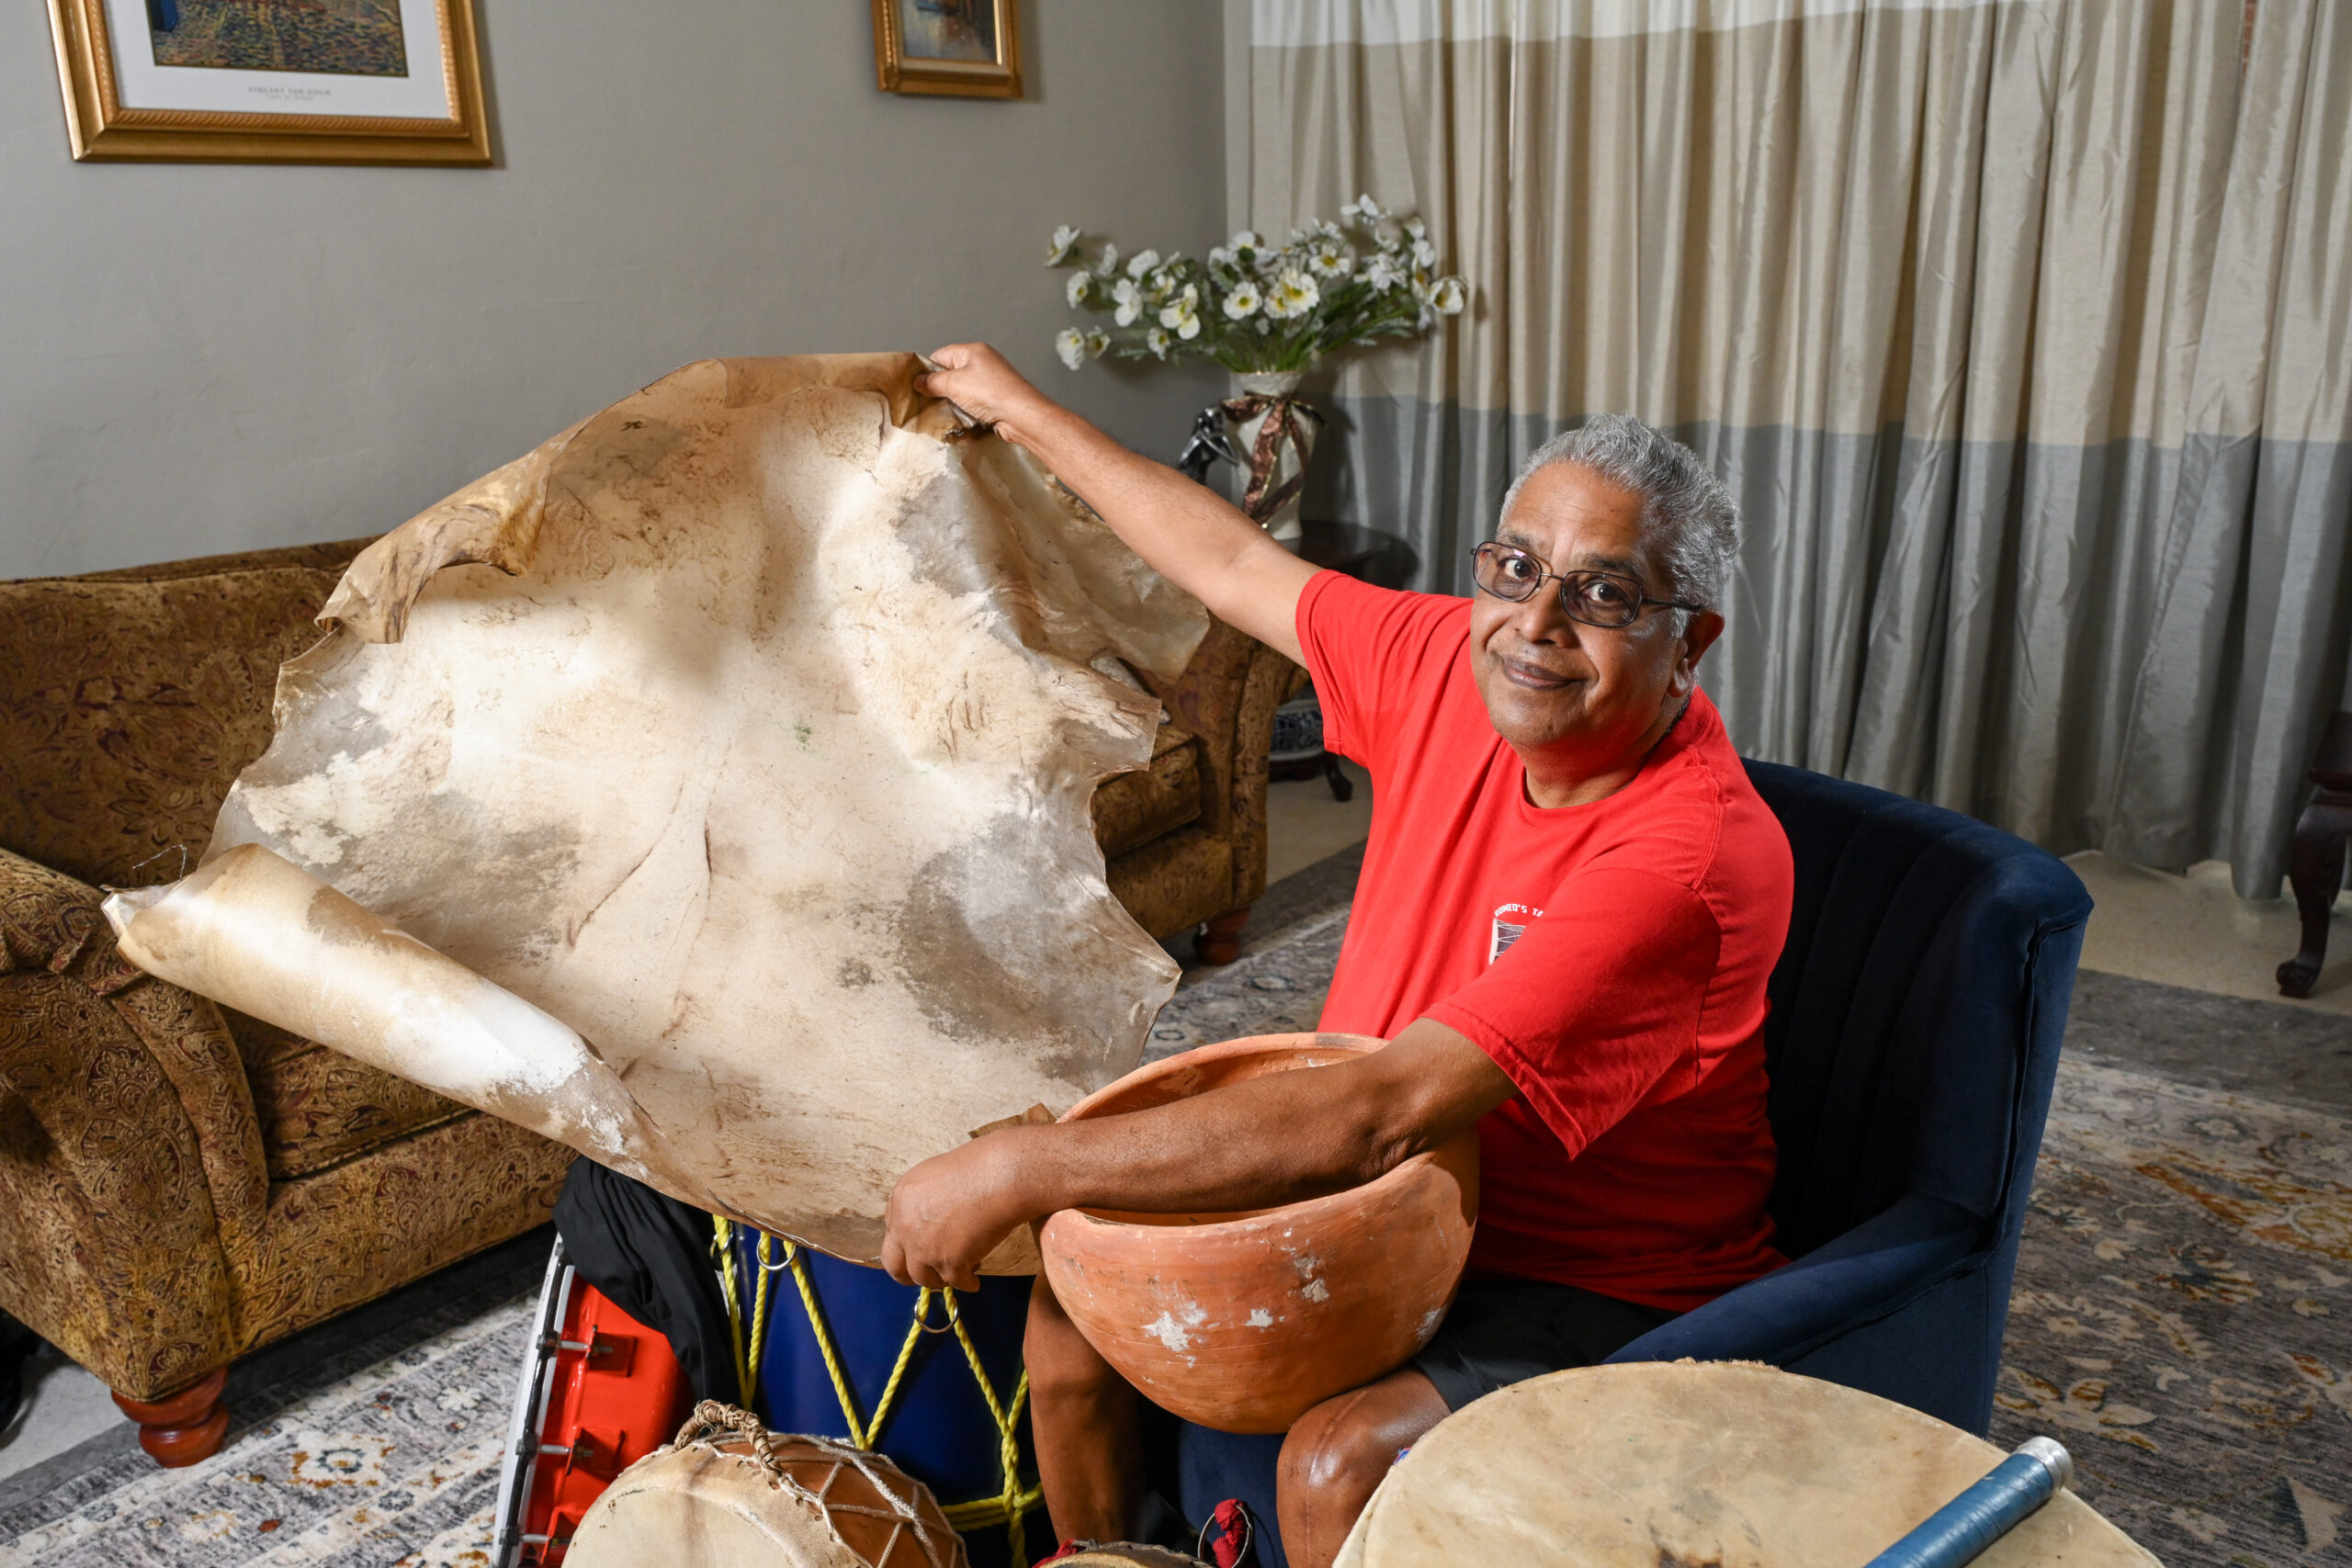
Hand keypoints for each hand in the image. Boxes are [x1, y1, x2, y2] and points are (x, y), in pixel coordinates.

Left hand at [880, 1129, 1038, 1291]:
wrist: (1001, 1177)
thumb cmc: (979, 1167)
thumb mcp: (936, 1176)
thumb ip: (925, 1201)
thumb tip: (931, 1221)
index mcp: (901, 1200)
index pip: (894, 1233)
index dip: (908, 1244)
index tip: (921, 1249)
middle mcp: (905, 1227)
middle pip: (894, 1265)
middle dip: (908, 1274)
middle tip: (927, 1275)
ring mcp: (924, 1249)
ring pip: (924, 1278)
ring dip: (941, 1278)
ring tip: (960, 1272)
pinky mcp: (949, 1264)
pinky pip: (955, 1283)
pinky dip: (967, 1283)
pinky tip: (974, 1282)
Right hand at [919, 343, 1062, 450]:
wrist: (1021, 415)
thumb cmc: (991, 393)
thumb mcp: (954, 384)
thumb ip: (932, 382)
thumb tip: (919, 382)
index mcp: (973, 351)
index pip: (941, 356)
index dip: (928, 370)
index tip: (917, 385)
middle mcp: (983, 363)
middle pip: (951, 374)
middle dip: (939, 389)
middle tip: (929, 402)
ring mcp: (991, 382)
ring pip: (962, 391)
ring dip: (953, 403)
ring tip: (945, 413)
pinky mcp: (995, 399)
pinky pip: (974, 403)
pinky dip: (966, 411)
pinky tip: (961, 420)